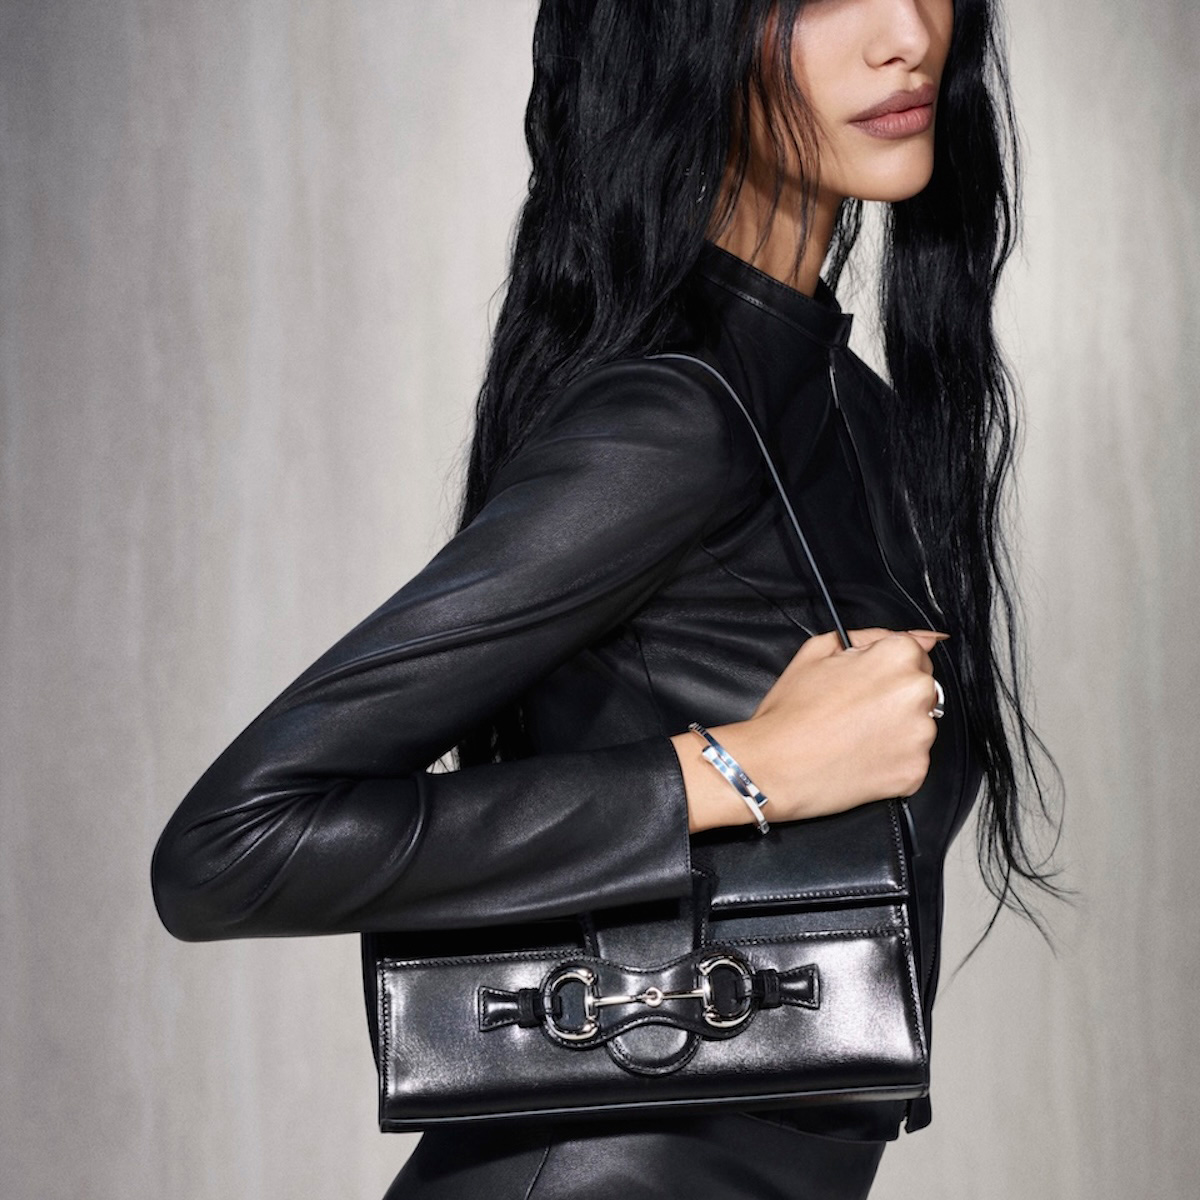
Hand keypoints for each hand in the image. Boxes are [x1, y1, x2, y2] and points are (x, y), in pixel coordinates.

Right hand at [675, 628, 947, 831]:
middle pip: (920, 689)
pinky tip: (860, 757)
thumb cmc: (791, 711)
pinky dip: (891, 760)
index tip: (863, 682)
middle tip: (853, 710)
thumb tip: (922, 638)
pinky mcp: (915, 772)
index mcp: (898, 658)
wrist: (774, 766)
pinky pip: (911, 760)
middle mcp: (918, 694)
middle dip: (894, 697)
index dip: (883, 667)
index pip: (915, 652)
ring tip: (854, 736)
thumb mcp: (818, 650)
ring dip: (895, 729)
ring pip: (917, 726)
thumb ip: (871, 637)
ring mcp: (920, 737)